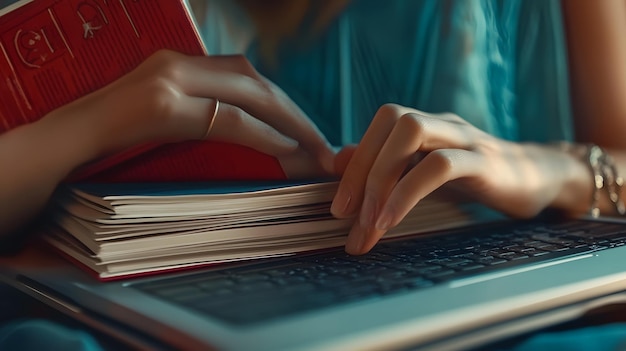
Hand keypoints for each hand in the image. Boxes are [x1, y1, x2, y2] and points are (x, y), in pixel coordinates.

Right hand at [74, 49, 334, 172]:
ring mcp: (168, 81)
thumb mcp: (159, 120)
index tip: (305, 128)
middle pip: (254, 80)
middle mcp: (175, 63)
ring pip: (248, 94)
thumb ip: (196, 117)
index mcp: (176, 64)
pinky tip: (286, 148)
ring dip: (289, 122)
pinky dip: (263, 134)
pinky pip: (226, 120)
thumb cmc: (108, 142)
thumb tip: (246, 139)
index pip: (244, 75)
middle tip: (322, 142)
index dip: (281, 101)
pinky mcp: (160, 106)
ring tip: (314, 149)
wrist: (58, 147)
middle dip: (294, 112)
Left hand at [331, 104, 589, 254]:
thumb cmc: (478, 178)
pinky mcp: (484, 162)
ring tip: (369, 223)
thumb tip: (339, 161)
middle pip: (392, 119)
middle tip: (343, 215)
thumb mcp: (425, 171)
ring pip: (412, 131)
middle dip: (361, 168)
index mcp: (427, 124)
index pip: (381, 125)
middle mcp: (443, 122)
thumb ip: (388, 165)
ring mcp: (465, 138)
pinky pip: (439, 165)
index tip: (339, 206)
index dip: (353, 161)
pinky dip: (407, 192)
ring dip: (381, 179)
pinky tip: (391, 220)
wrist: (541, 180)